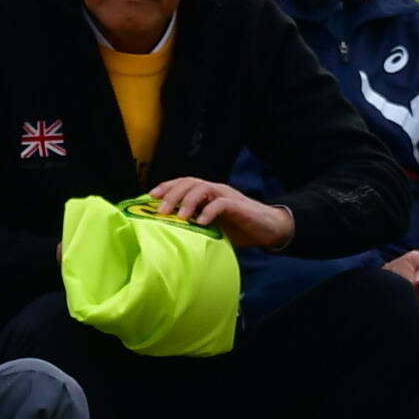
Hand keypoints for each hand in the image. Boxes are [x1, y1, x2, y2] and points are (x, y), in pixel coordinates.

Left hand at [143, 177, 297, 249]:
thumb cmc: (239, 228)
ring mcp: (227, 196)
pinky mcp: (238, 206)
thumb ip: (195, 226)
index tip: (150, 196)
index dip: (166, 186)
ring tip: (180, 216)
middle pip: (190, 182)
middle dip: (173, 194)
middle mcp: (215, 190)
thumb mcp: (212, 226)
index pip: (183, 183)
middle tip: (161, 210)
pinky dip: (210, 211)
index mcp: (207, 193)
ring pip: (204, 188)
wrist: (269, 228)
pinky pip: (222, 204)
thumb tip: (169, 236)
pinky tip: (202, 222)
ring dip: (189, 200)